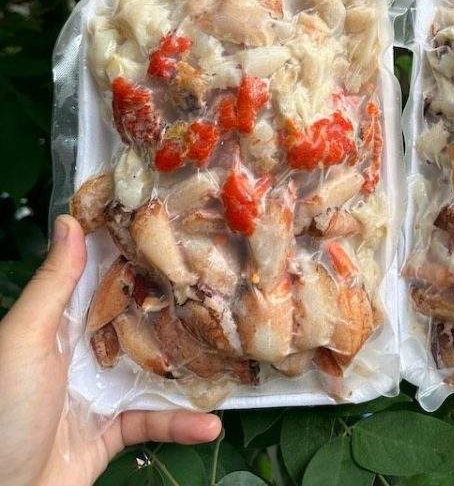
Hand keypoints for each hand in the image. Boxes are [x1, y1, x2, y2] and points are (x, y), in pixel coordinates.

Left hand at [0, 215, 221, 485]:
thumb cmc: (2, 410)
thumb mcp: (24, 340)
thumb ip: (53, 285)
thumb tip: (70, 219)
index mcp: (63, 323)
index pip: (107, 278)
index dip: (140, 254)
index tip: (182, 228)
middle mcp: (85, 352)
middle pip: (141, 320)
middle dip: (180, 306)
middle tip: (227, 285)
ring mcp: (102, 391)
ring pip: (157, 369)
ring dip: (193, 366)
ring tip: (234, 353)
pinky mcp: (114, 431)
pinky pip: (155, 421)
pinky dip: (183, 425)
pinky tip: (212, 424)